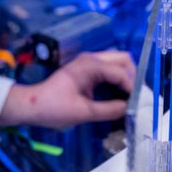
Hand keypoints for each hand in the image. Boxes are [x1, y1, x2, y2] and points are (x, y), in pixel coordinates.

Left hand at [0, 50, 135, 128]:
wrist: (32, 104)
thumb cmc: (54, 108)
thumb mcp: (83, 113)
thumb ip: (108, 110)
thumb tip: (129, 108)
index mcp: (90, 65)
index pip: (121, 72)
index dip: (132, 87)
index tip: (138, 103)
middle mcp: (92, 58)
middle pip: (123, 59)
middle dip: (133, 76)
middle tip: (136, 97)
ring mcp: (89, 62)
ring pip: (117, 62)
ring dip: (126, 76)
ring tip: (130, 96)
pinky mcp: (87, 68)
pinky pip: (109, 68)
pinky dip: (118, 78)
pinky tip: (119, 93)